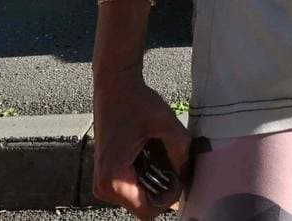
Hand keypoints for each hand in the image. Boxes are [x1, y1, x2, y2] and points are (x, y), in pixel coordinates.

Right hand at [92, 75, 192, 218]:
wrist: (115, 84)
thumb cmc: (135, 101)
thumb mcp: (166, 125)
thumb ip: (182, 153)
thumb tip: (189, 175)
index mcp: (113, 179)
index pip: (147, 212)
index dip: (169, 199)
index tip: (179, 176)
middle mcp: (103, 186)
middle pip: (142, 207)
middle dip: (164, 191)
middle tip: (176, 167)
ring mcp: (103, 181)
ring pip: (138, 198)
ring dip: (156, 184)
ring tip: (165, 159)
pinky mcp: (106, 174)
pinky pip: (131, 188)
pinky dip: (147, 178)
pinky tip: (154, 157)